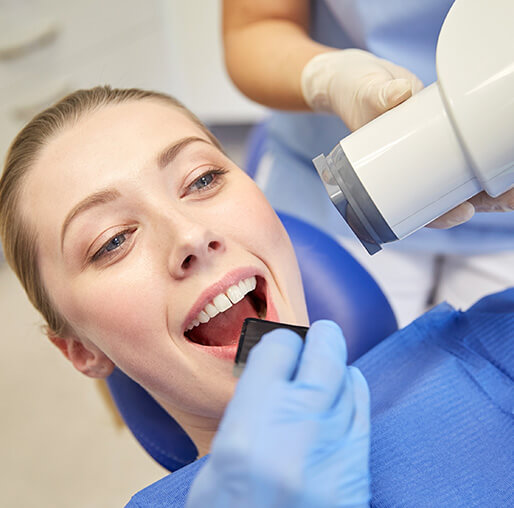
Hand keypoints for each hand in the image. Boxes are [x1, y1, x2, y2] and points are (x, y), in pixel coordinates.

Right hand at [186, 320, 369, 507]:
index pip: (276, 350)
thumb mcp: (217, 468)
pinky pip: (361, 409)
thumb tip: (268, 384)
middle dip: (318, 338)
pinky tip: (345, 390)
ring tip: (326, 365)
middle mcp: (295, 431)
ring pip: (347, 378)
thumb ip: (246, 417)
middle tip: (315, 335)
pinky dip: (353, 392)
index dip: (278, 342)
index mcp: (248, 430)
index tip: (279, 346)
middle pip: (322, 353)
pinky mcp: (357, 469)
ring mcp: (333, 449)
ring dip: (336, 366)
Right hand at [301, 49, 513, 228]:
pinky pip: (468, 150)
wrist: (359, 78)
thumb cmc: (353, 93)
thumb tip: (397, 95)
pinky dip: (488, 155)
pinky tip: (506, 156)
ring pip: (462, 178)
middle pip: (446, 198)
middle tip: (507, 198)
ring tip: (513, 186)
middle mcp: (411, 169)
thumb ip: (376, 95)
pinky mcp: (444, 130)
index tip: (463, 211)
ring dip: (491, 184)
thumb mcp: (363, 95)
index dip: (441, 216)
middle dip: (480, 201)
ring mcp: (430, 151)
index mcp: (388, 175)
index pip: (414, 207)